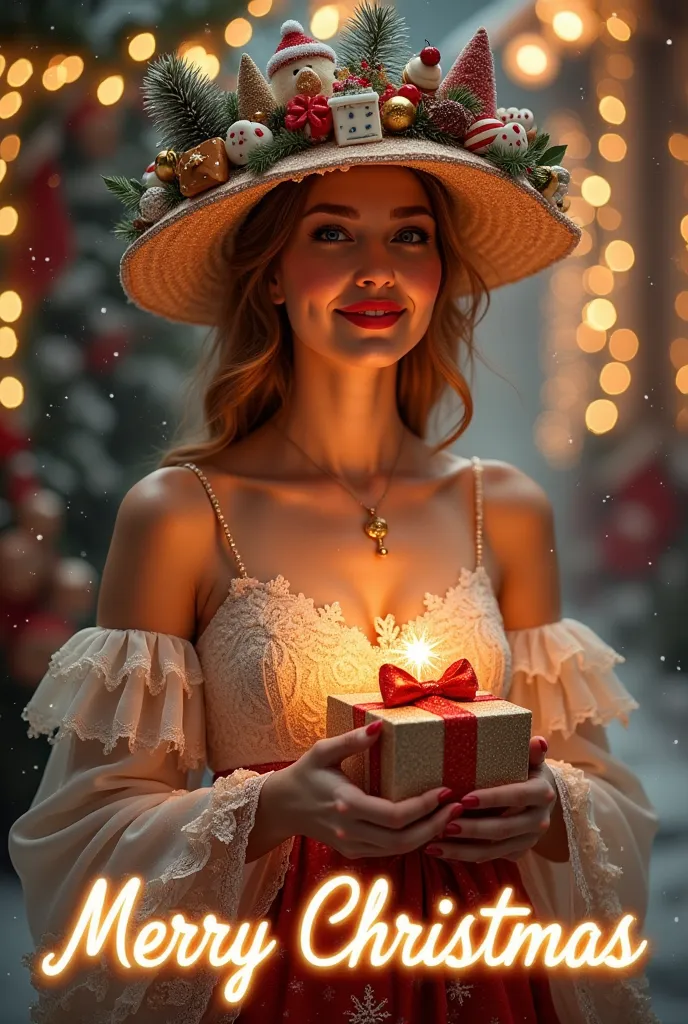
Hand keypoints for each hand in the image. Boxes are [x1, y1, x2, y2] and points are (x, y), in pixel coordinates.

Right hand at [276, 721, 464, 858]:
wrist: (281, 807)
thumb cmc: (304, 774)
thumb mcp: (323, 751)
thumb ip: (351, 741)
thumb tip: (379, 727)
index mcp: (346, 804)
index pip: (395, 815)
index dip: (425, 807)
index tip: (446, 791)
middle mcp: (351, 830)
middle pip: (403, 839)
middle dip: (436, 824)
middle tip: (459, 807)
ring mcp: (352, 845)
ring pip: (399, 850)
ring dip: (428, 835)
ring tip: (451, 817)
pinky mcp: (354, 851)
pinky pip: (389, 852)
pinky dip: (412, 842)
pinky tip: (428, 826)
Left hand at [424, 736, 557, 862]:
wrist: (540, 796)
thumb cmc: (527, 770)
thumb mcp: (530, 759)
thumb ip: (531, 752)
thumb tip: (539, 741)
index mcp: (542, 793)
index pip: (517, 796)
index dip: (492, 798)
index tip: (464, 799)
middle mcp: (539, 820)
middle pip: (503, 828)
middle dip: (473, 829)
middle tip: (445, 825)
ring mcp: (529, 839)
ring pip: (494, 849)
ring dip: (463, 849)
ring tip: (435, 843)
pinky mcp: (517, 852)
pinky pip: (490, 857)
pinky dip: (464, 855)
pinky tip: (441, 850)